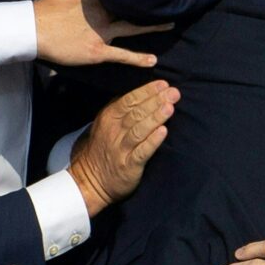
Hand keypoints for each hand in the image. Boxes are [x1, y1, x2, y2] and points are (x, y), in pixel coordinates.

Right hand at [34, 0, 171, 67]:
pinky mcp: (98, 50)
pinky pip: (121, 54)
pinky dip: (137, 58)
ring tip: (171, 25)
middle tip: (171, 0)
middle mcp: (103, 12)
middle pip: (132, 6)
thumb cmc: (48, 8)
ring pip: (133, 28)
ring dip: (152, 27)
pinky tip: (153, 61)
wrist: (32, 28)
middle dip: (151, 4)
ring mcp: (102, 32)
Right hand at [68, 79, 179, 216]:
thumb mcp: (106, 123)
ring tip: (170, 108)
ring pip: (139, 130)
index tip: (163, 84)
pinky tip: (164, 132)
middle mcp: (113, 131)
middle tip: (174, 93)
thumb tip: (144, 91)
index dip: (147, 91)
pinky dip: (153, 141)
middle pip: (136, 112)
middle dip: (156, 101)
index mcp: (109, 117)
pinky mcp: (128, 165)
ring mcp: (120, 149)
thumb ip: (121, 107)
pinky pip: (142, 151)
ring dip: (155, 118)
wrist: (90, 180)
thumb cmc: (104, 147)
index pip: (129, 100)